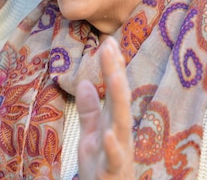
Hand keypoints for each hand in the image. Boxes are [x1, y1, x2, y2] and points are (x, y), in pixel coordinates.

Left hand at [76, 35, 134, 179]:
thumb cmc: (100, 167)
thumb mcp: (91, 134)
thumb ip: (90, 111)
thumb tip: (84, 83)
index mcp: (114, 122)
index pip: (115, 90)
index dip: (112, 67)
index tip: (108, 41)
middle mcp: (121, 133)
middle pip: (120, 99)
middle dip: (116, 72)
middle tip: (110, 46)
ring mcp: (119, 152)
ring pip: (121, 123)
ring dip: (119, 99)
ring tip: (115, 76)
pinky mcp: (112, 171)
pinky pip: (114, 158)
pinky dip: (113, 146)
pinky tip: (108, 133)